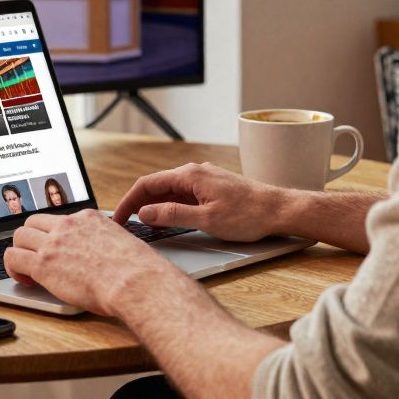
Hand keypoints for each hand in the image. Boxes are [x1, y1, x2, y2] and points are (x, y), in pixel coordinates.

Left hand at [4, 210, 179, 315]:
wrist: (133, 282)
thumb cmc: (136, 270)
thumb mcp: (122, 242)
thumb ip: (105, 242)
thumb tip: (104, 253)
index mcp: (87, 218)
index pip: (59, 219)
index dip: (53, 236)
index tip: (55, 248)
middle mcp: (67, 225)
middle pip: (33, 222)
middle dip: (31, 239)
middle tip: (35, 256)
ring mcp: (53, 243)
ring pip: (19, 237)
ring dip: (19, 251)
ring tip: (26, 269)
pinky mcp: (43, 264)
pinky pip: (13, 258)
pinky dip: (13, 269)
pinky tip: (24, 280)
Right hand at [112, 162, 290, 242]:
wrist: (280, 210)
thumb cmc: (248, 215)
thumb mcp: (206, 220)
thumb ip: (173, 214)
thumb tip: (145, 212)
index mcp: (190, 175)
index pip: (147, 184)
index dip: (128, 202)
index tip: (118, 220)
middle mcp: (195, 172)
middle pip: (156, 186)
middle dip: (138, 204)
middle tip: (125, 226)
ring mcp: (204, 179)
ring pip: (169, 191)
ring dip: (154, 207)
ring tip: (142, 227)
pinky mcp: (212, 188)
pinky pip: (183, 195)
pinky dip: (170, 206)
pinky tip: (168, 221)